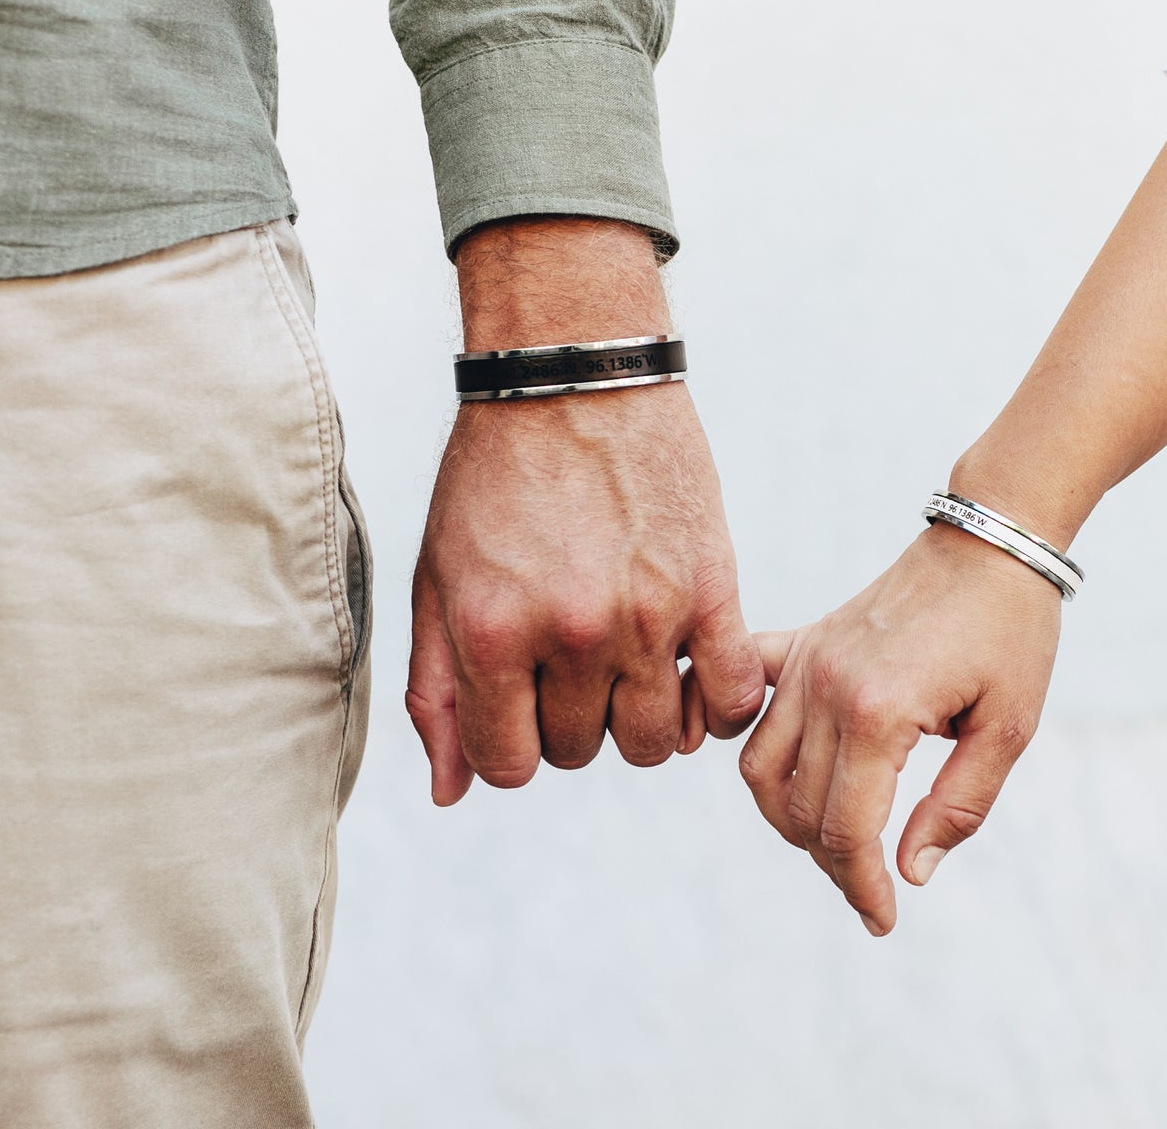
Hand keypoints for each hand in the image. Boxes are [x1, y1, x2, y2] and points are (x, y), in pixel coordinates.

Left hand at [406, 217, 764, 803]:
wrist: (573, 374)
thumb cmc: (493, 477)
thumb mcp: (437, 579)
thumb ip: (436, 691)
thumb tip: (451, 793)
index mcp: (491, 631)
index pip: (509, 765)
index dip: (510, 744)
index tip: (519, 701)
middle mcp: (570, 632)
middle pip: (578, 751)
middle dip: (567, 719)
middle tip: (567, 656)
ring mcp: (648, 614)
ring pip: (652, 743)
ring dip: (636, 718)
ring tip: (626, 663)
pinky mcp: (712, 588)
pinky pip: (730, 698)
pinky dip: (714, 708)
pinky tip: (690, 675)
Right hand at [740, 520, 1062, 934]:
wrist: (991, 541)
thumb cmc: (1011, 632)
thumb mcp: (1009, 729)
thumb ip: (957, 807)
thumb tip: (910, 872)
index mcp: (879, 713)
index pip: (847, 829)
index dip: (864, 886)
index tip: (885, 920)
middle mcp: (826, 687)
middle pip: (802, 810)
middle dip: (835, 864)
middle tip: (874, 890)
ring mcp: (806, 663)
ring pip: (761, 769)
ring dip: (790, 819)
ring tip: (835, 844)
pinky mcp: (803, 643)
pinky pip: (745, 693)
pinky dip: (731, 728)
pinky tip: (748, 760)